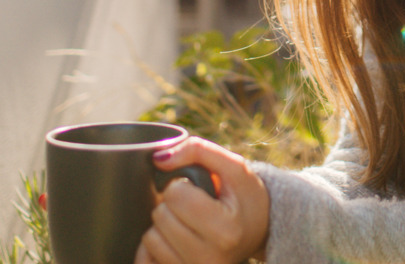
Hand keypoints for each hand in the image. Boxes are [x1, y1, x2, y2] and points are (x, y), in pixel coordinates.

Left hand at [137, 137, 269, 263]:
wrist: (259, 232)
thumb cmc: (245, 197)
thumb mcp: (234, 166)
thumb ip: (198, 151)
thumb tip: (159, 159)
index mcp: (226, 230)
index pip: (175, 195)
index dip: (181, 185)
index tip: (198, 192)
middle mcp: (210, 258)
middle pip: (160, 216)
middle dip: (171, 205)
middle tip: (193, 208)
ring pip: (150, 239)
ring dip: (163, 226)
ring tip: (187, 224)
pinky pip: (144, 260)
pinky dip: (154, 247)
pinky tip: (174, 241)